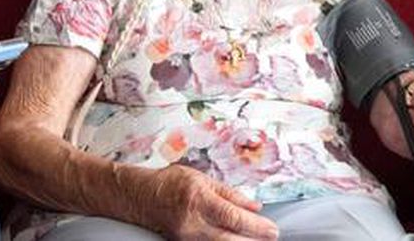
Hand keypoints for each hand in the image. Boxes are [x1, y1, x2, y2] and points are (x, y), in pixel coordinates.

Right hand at [148, 164, 277, 239]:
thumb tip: (254, 206)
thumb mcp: (203, 179)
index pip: (233, 217)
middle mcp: (193, 222)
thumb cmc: (171, 183)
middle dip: (253, 239)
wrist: (140, 196)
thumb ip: (230, 194)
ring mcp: (186, 236)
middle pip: (229, 238)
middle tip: (271, 237)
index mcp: (200, 200)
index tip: (272, 229)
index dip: (255, 226)